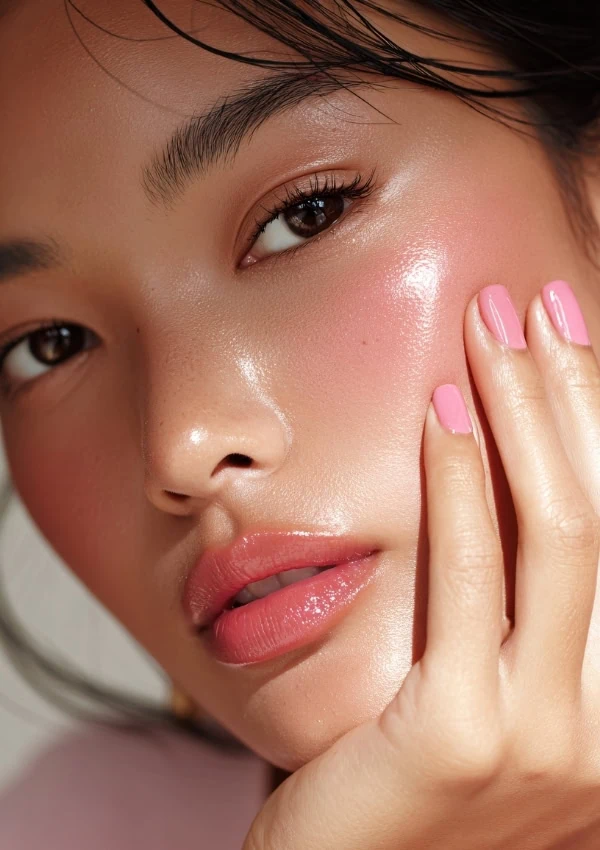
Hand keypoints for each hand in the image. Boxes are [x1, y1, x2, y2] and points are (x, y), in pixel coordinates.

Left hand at [243, 282, 599, 849]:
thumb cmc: (404, 784)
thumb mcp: (484, 695)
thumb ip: (517, 617)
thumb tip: (511, 485)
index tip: (571, 336)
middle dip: (575, 393)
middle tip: (532, 306)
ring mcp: (549, 738)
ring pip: (563, 534)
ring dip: (525, 411)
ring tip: (487, 329)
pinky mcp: (462, 735)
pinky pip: (472, 578)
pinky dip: (462, 482)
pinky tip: (441, 410)